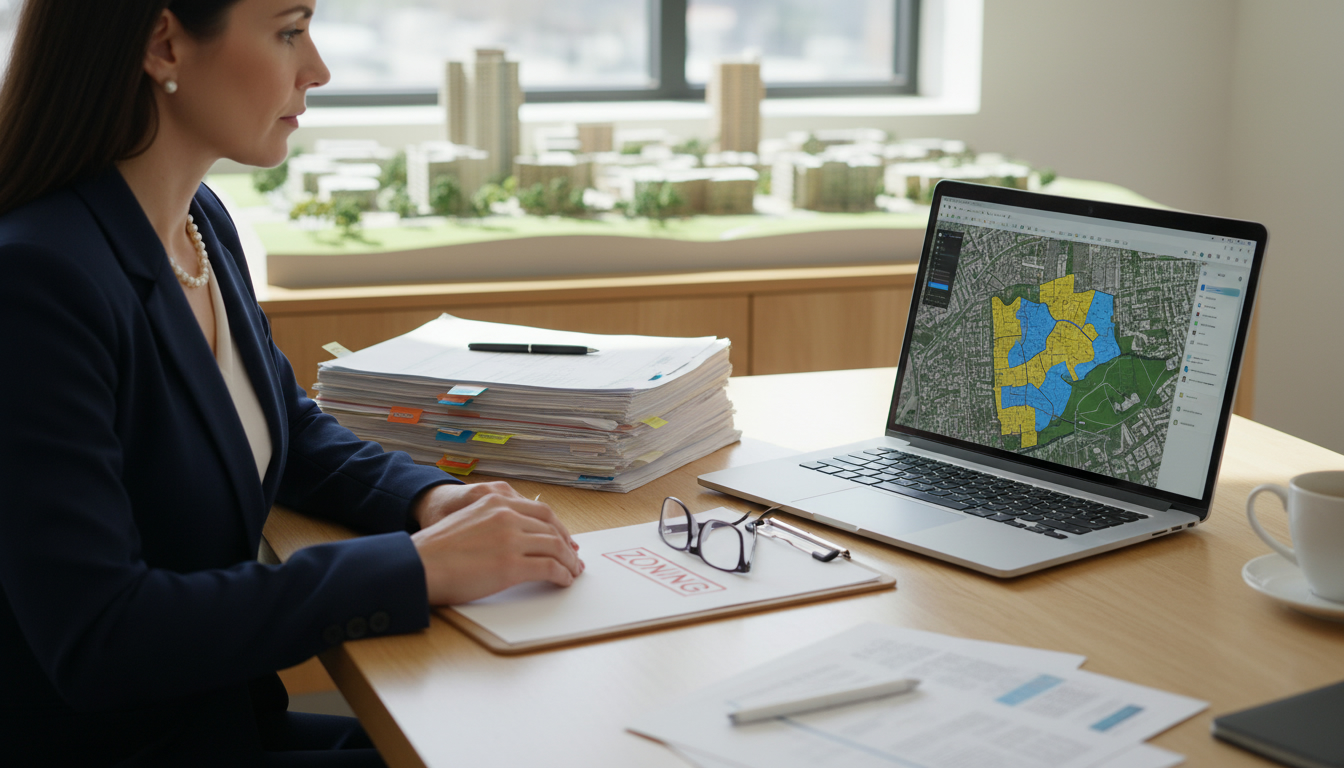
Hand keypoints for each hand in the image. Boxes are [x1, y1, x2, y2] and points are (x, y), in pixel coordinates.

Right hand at [410, 484, 583, 604]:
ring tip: (572, 573)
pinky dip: (561, 575)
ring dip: (568, 562)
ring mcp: (511, 539)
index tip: (565, 539)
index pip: (540, 512)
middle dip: (567, 544)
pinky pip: (549, 568)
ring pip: (555, 547)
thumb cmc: (436, 551)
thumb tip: (511, 540)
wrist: (418, 565)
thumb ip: (491, 523)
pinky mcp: (512, 565)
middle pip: (552, 528)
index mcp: (496, 502)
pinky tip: (563, 581)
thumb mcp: (467, 521)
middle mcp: (507, 515)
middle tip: (573, 557)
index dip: (557, 528)